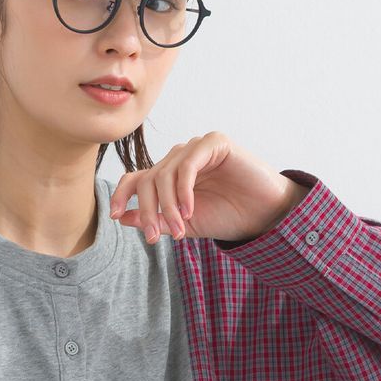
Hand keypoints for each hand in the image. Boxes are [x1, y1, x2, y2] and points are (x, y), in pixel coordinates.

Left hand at [109, 131, 306, 243]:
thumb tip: (122, 218)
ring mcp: (196, 148)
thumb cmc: (227, 217)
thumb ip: (155, 220)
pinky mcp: (214, 143)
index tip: (115, 216)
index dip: (122, 194)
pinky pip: (188, 165)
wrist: (264, 215)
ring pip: (166, 174)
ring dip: (168, 206)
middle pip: (149, 179)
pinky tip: (190, 211)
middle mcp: (179, 159)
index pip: (136, 178)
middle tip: (156, 237)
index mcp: (169, 176)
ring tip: (180, 229)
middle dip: (149, 211)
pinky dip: (184, 190)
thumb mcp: (184, 225)